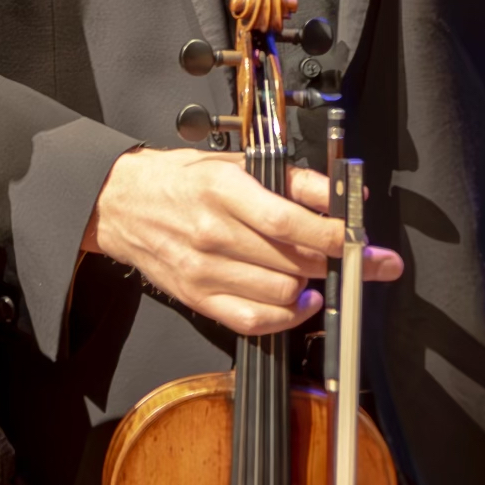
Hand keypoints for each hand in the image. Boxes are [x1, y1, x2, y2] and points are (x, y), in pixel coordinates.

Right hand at [80, 150, 403, 334]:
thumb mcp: (235, 164)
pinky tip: (298, 301)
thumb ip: (293, 180)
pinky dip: (286, 316)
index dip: (336, 236)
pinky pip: (253, 320)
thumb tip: (343, 195)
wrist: (120, 203)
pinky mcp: (197, 298)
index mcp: (224, 191)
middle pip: (293, 262)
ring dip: (307, 285)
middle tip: (352, 257)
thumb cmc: (181, 180)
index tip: (364, 243)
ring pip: (281, 293)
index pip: (291, 222)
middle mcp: (212, 232)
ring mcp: (203, 270)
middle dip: (333, 262)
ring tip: (309, 269)